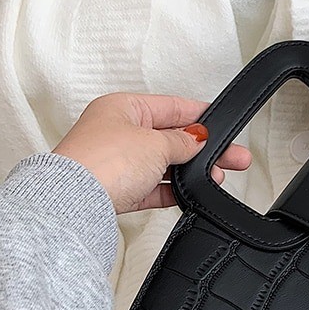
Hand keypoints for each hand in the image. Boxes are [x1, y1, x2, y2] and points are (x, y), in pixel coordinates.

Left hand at [53, 93, 249, 213]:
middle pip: (171, 138)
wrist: (75, 202)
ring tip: (215, 177)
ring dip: (190, 171)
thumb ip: (182, 141)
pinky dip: (172, 190)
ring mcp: (117, 162)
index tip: (223, 124)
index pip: (172, 107)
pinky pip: (153, 188)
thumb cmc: (102, 162)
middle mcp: (117, 131)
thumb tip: (196, 139)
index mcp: (123, 107)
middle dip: (203, 149)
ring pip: (164, 164)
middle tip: (232, 156)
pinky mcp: (118, 190)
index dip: (201, 116)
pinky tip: (190, 193)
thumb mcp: (156, 143)